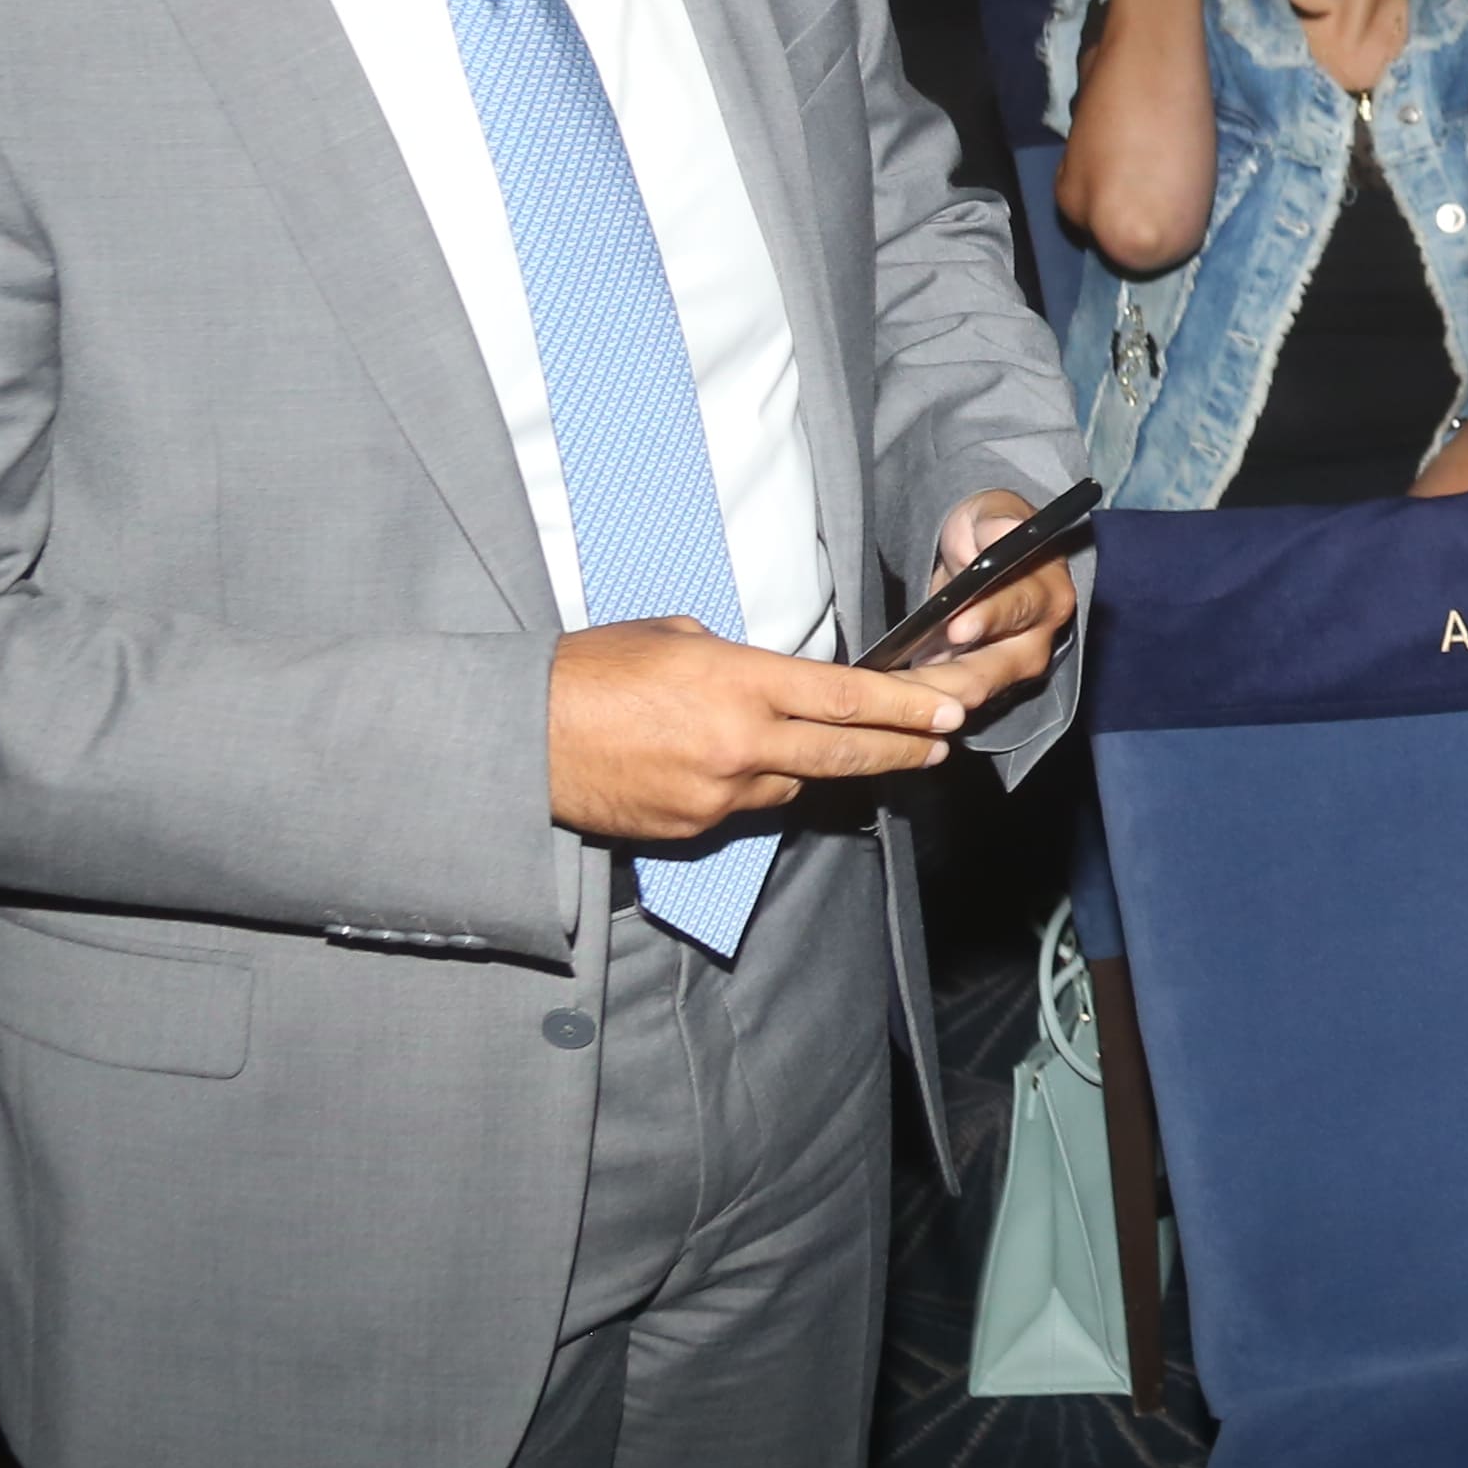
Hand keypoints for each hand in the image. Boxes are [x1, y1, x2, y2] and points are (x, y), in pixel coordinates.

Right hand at [548, 615, 970, 842]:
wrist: (520, 735)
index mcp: (741, 683)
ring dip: (809, 767)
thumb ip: (735, 660)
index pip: (845, 698)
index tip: (947, 712)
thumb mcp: (674, 639)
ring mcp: (718, 793)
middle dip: (901, 750)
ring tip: (817, 748)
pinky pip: (743, 807)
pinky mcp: (693, 828)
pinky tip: (725, 767)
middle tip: (939, 748)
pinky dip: (748, 787)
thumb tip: (768, 677)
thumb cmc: (592, 671)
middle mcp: (741, 743)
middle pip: (843, 753)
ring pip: (792, 783)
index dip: (904, 707)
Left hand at [905, 486, 1079, 706]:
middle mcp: (1035, 641)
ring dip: (923, 700)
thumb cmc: (988, 533)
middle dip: (944, 680)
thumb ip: (996, 520)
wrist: (984, 559)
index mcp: (1047, 594)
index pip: (1018, 609)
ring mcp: (1006, 673)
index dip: (988, 618)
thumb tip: (1006, 527)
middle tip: (899, 684)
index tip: (956, 627)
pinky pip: (947, 704)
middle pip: (989, 672)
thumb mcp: (990, 512)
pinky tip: (884, 700)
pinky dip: (917, 705)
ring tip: (882, 695)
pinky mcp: (979, 690)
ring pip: (965, 696)